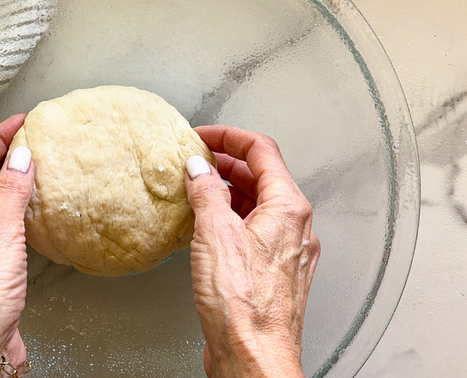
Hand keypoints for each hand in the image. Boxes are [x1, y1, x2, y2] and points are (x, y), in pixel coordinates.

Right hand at [185, 126, 319, 377]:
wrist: (254, 356)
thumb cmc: (243, 305)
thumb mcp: (215, 233)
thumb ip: (207, 192)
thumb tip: (199, 168)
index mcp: (288, 208)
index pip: (262, 150)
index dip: (229, 136)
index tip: (202, 135)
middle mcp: (294, 227)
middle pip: (262, 176)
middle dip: (226, 163)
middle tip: (195, 160)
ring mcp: (286, 251)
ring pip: (258, 204)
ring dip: (228, 191)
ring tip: (197, 190)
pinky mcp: (273, 272)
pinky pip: (254, 231)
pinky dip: (232, 218)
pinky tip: (209, 227)